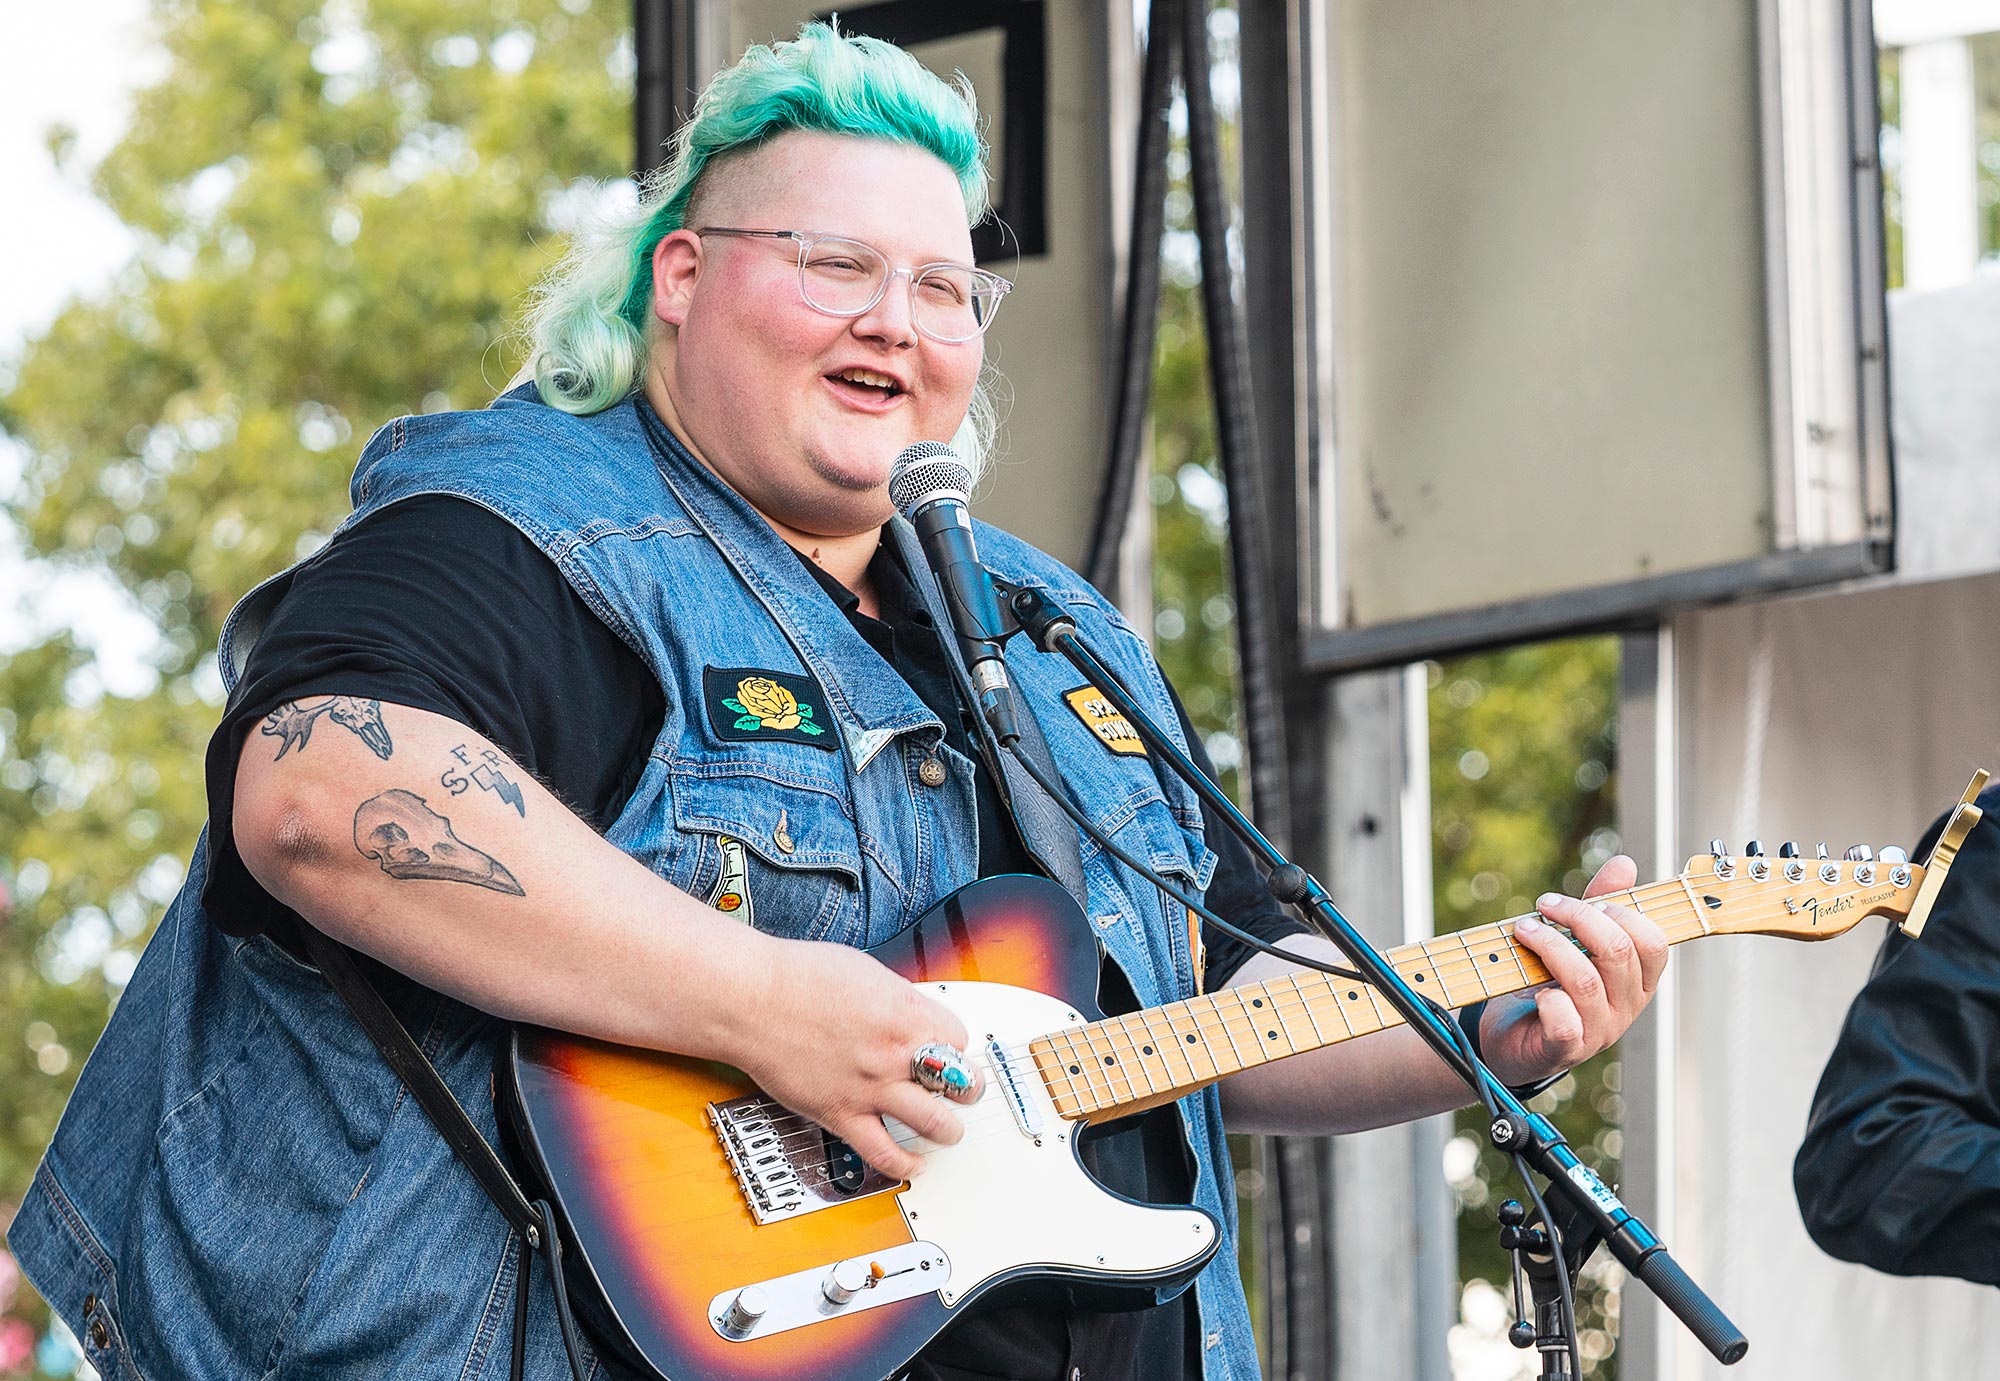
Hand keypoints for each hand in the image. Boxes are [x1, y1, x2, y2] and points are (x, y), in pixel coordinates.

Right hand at [729, 938, 983, 1180]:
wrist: (751, 998)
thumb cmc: (798, 976)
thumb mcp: (866, 971)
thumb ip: (896, 1000)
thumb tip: (910, 1014)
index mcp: (906, 1012)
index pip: (959, 1037)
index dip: (954, 1043)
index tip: (945, 1048)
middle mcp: (895, 1052)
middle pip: (961, 1082)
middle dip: (968, 1088)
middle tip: (964, 1090)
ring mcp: (870, 1087)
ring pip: (935, 1123)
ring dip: (949, 1129)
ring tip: (948, 1130)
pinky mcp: (841, 1114)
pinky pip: (884, 1152)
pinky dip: (905, 1163)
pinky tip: (913, 1161)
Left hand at [1476, 855, 1667, 1085]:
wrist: (1514, 1035)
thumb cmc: (1551, 981)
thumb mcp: (1577, 940)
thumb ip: (1600, 904)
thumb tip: (1625, 863)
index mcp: (1638, 979)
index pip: (1653, 942)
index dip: (1619, 912)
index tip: (1584, 900)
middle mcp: (1626, 1006)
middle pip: (1617, 951)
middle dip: (1578, 917)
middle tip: (1544, 905)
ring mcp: (1599, 1030)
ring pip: (1585, 979)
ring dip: (1549, 945)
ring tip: (1524, 929)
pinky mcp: (1566, 1048)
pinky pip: (1565, 1021)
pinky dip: (1547, 999)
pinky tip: (1533, 988)